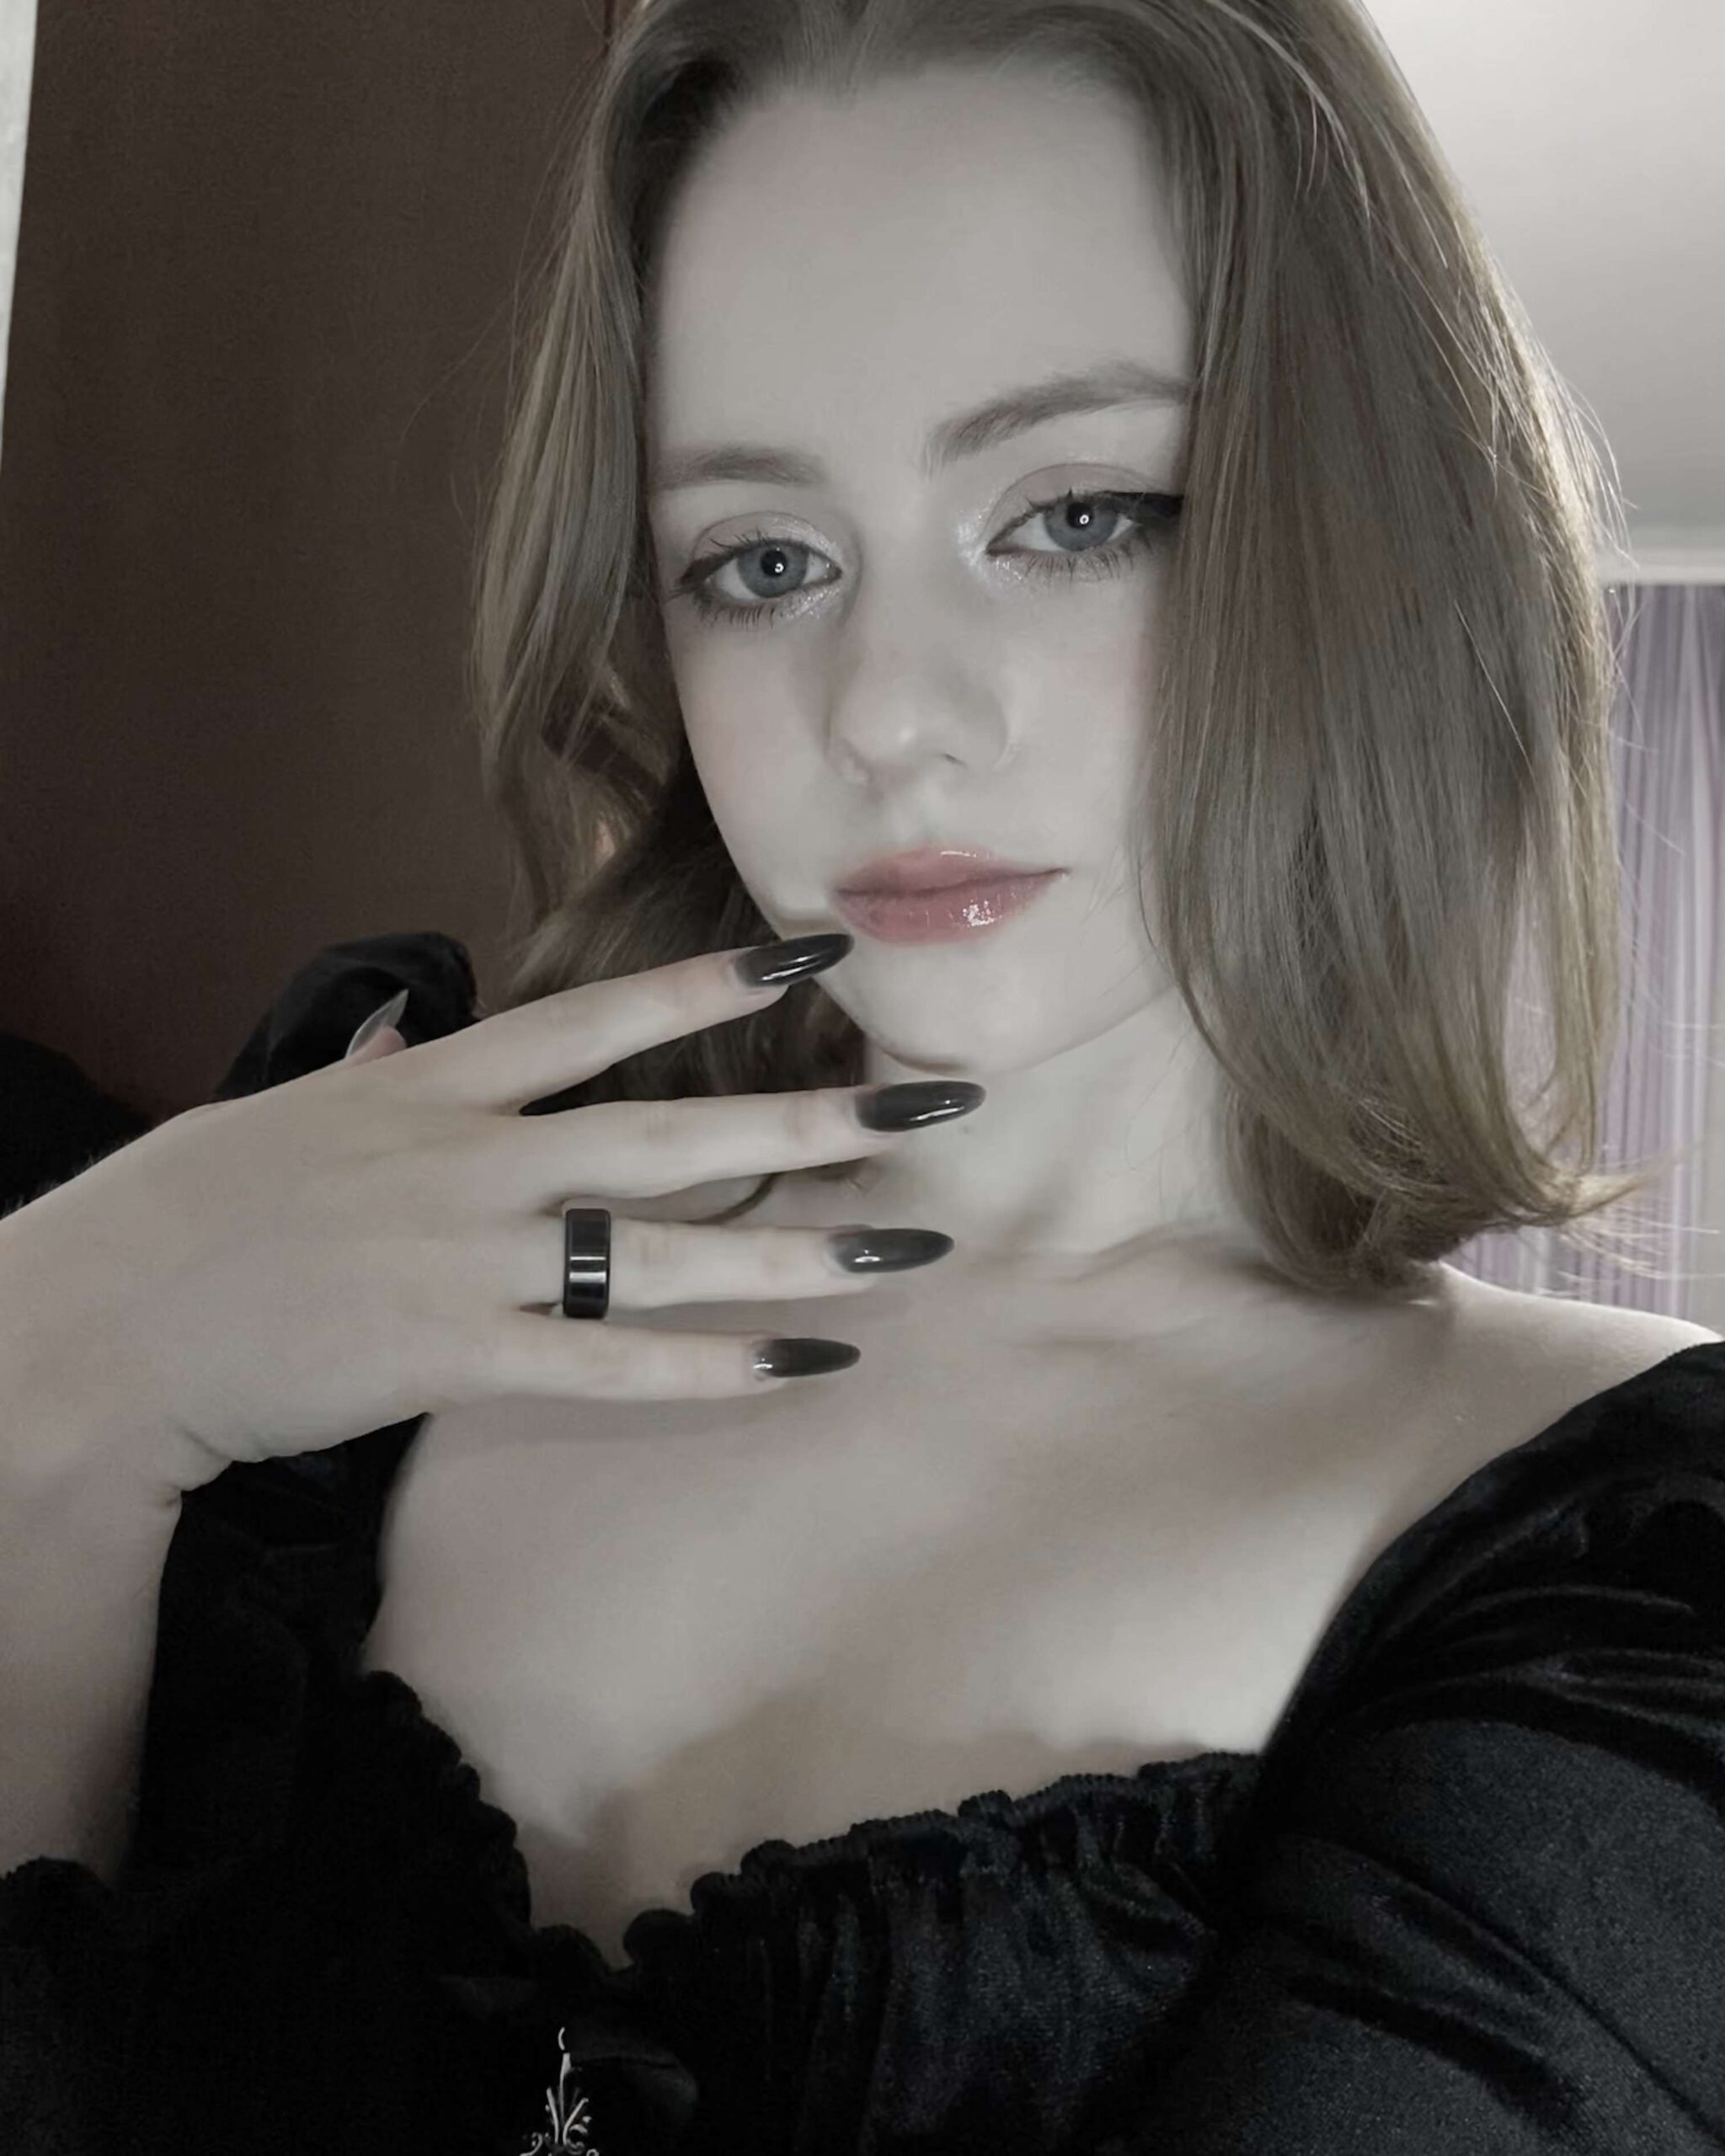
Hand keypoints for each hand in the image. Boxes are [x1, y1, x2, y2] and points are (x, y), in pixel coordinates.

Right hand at [0, 943, 976, 1497]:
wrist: (106, 1327)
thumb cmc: (195, 1211)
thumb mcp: (292, 1110)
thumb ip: (381, 1072)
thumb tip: (415, 1035)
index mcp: (437, 1086)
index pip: (598, 1020)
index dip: (715, 985)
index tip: (821, 957)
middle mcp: (472, 1158)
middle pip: (672, 1130)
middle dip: (812, 1119)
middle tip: (937, 1104)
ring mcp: (467, 1256)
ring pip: (663, 1249)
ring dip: (796, 1248)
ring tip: (910, 1247)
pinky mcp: (451, 1354)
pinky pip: (605, 1361)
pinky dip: (708, 1366)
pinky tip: (803, 1364)